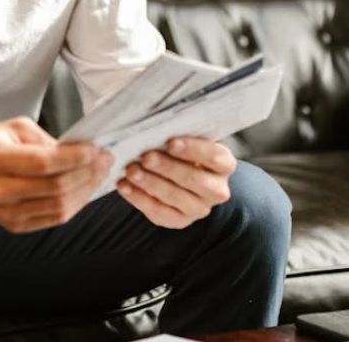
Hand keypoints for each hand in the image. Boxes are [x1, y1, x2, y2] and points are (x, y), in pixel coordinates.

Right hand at [0, 117, 113, 233]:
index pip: (43, 163)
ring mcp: (4, 213)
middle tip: (104, 160)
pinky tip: (84, 188)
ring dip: (86, 191)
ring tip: (99, 174)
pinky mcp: (13, 225)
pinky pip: (54, 219)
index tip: (96, 149)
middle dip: (87, 174)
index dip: (75, 158)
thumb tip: (80, 152)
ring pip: (59, 208)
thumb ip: (45, 140)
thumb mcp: (11, 128)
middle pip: (55, 188)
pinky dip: (75, 204)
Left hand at [117, 137, 235, 228]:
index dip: (192, 149)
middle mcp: (216, 190)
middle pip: (194, 179)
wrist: (181, 177)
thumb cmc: (182, 152)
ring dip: (150, 183)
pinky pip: (159, 212)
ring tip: (131, 170)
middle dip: (167, 167)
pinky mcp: (179, 221)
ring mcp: (199, 208)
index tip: (169, 142)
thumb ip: (177, 134)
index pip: (214, 157)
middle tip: (145, 157)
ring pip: (175, 197)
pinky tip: (124, 186)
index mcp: (224, 164)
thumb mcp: (187, 140)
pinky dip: (139, 198)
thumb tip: (154, 128)